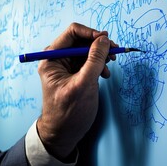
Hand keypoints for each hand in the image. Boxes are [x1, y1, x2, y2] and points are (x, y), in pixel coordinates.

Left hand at [36, 23, 115, 159]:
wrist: (65, 133)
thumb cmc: (69, 112)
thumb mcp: (84, 84)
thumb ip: (95, 60)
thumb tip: (104, 39)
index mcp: (52, 58)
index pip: (72, 33)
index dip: (91, 33)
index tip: (107, 40)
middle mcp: (58, 58)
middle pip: (82, 40)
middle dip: (99, 45)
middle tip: (114, 52)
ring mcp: (68, 66)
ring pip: (88, 50)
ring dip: (101, 55)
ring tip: (110, 65)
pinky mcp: (77, 73)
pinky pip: (90, 61)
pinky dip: (100, 65)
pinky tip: (105, 74)